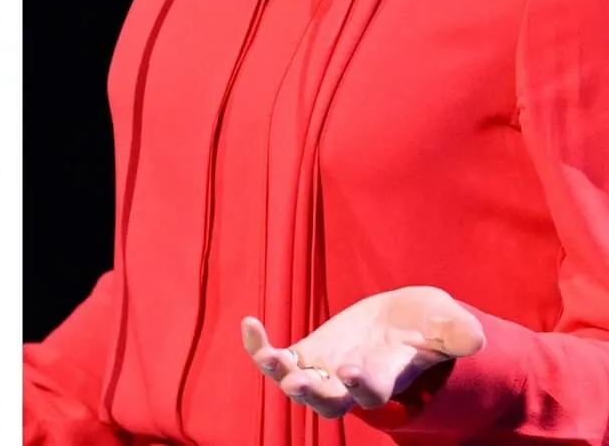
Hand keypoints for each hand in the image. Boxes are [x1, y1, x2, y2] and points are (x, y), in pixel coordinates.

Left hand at [241, 286, 484, 418]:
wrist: (404, 325)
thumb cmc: (430, 325)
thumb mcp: (446, 322)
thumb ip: (456, 331)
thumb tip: (474, 336)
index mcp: (387, 377)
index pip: (372, 393)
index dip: (362, 386)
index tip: (352, 372)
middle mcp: (353, 382)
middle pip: (330, 402)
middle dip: (314, 393)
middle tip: (298, 383)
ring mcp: (326, 370)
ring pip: (300, 385)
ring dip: (282, 373)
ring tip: (269, 356)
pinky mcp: (307, 355)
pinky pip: (278, 358)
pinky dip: (260, 346)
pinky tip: (249, 324)